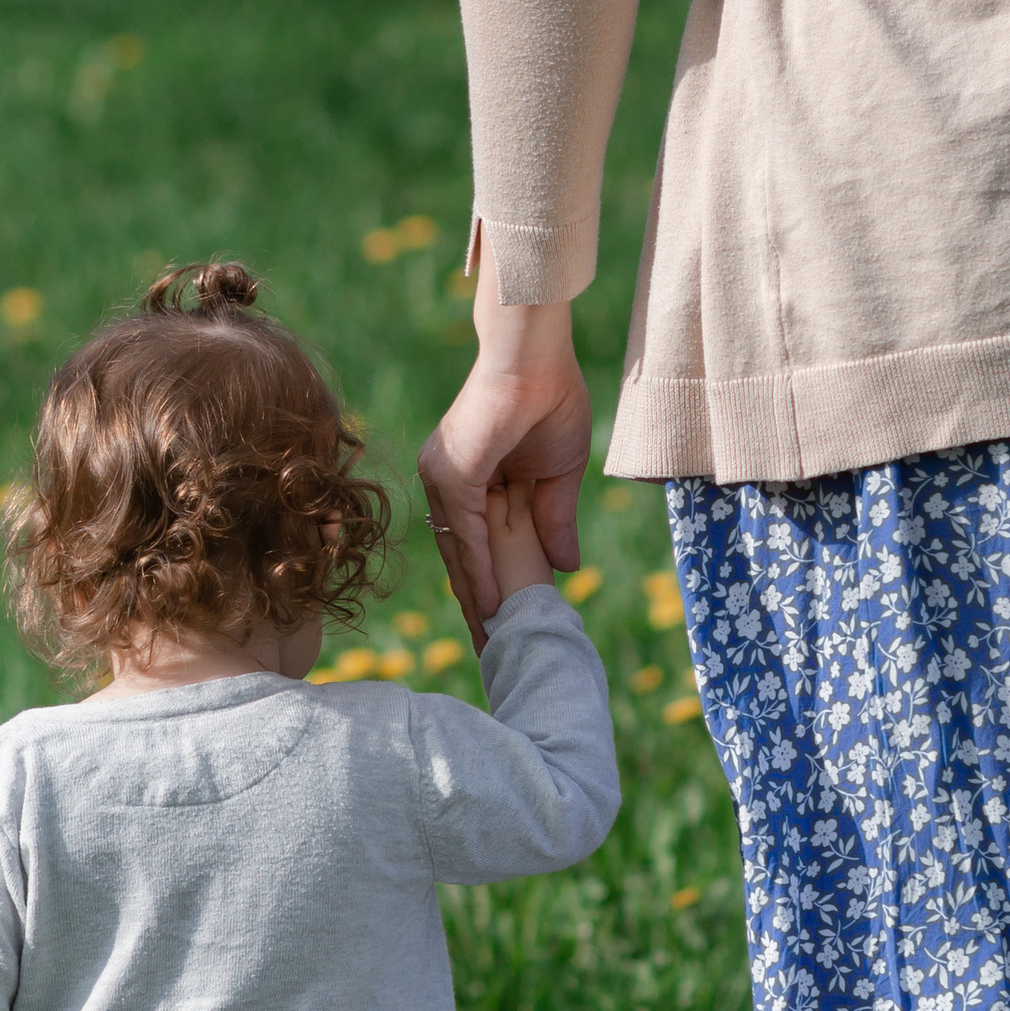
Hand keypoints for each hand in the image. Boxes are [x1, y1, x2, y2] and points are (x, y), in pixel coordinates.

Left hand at [418, 260, 589, 640]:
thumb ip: (553, 520)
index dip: (489, 589)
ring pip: (461, 552)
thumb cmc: (550, 399)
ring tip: (494, 644)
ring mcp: (443, 478)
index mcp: (466, 482)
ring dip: (478, 600)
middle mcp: (445, 483)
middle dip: (477, 608)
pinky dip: (481, 568)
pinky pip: (467, 532)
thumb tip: (566, 567)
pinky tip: (495, 602)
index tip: (502, 631)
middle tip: (492, 655)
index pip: (473, 548)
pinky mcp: (452, 472)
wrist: (537, 355)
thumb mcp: (558, 476)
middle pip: (461, 559)